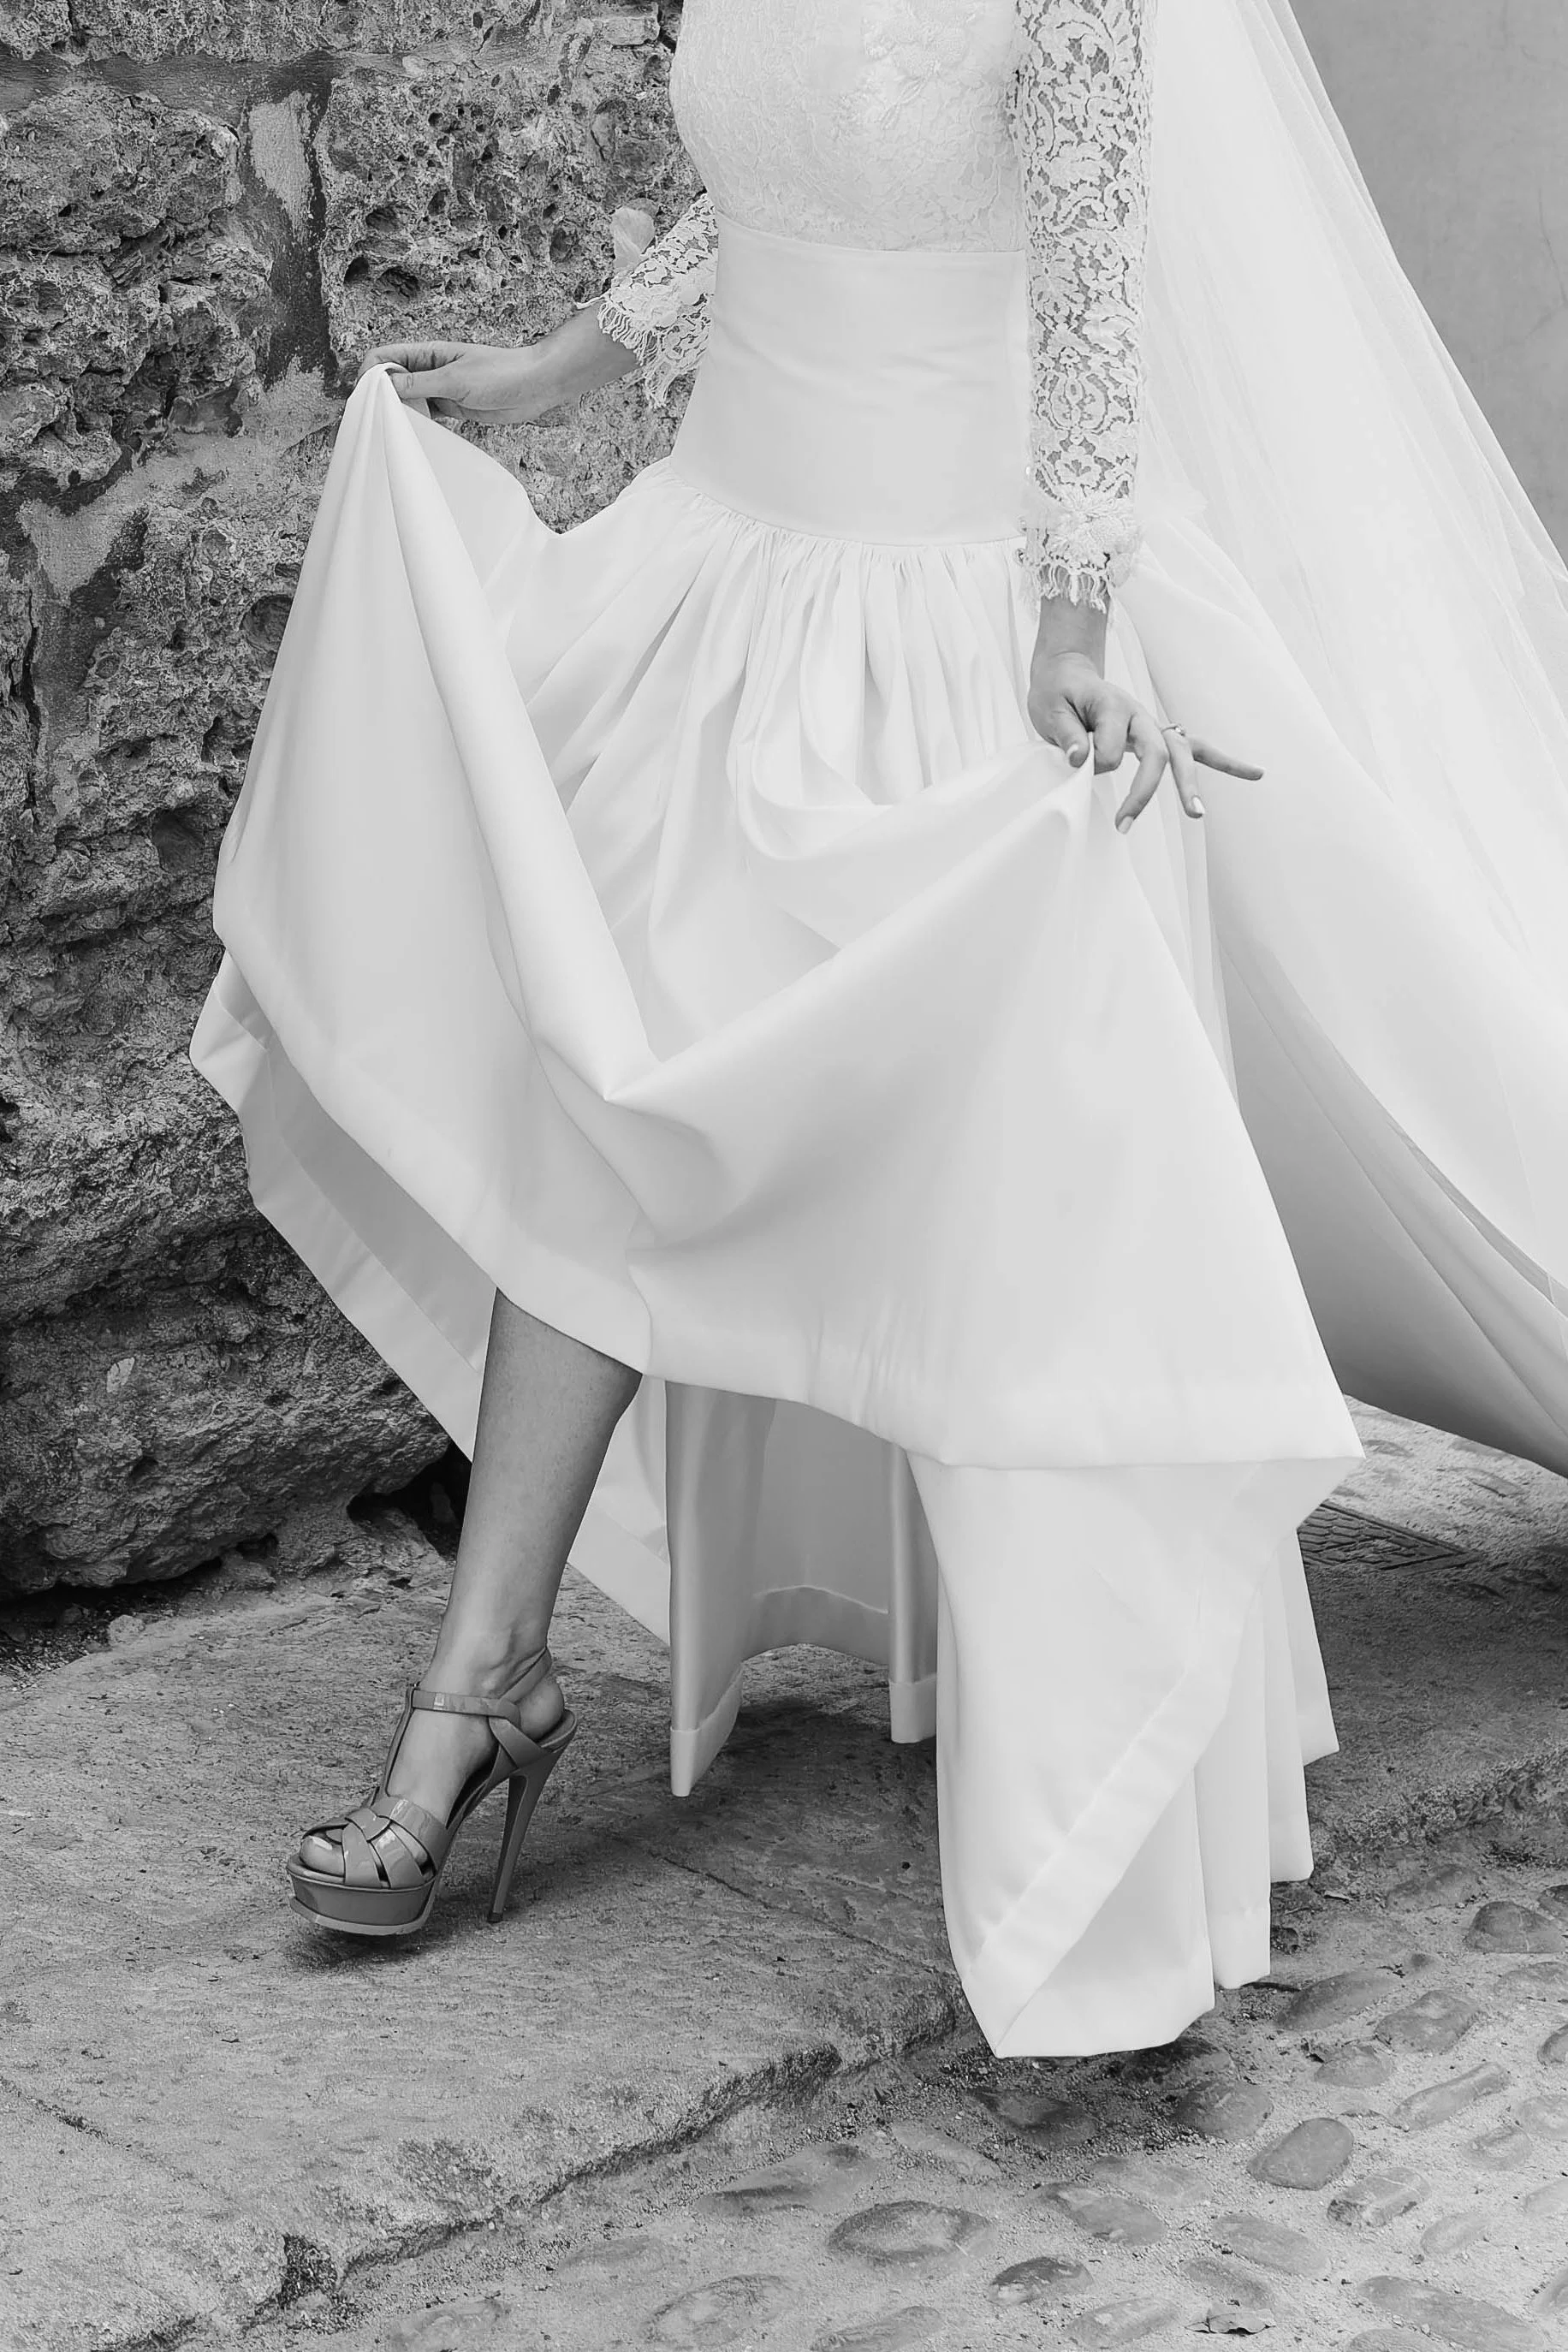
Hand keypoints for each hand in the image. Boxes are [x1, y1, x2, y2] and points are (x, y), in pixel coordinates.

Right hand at [355, 340, 550, 425]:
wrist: (535, 386)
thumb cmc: (501, 372)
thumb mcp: (455, 379)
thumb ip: (419, 383)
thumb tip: (384, 384)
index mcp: (427, 353)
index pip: (384, 356)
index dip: (370, 374)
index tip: (367, 397)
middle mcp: (429, 369)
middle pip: (391, 380)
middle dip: (380, 397)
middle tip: (376, 420)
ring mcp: (439, 389)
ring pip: (407, 399)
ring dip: (398, 413)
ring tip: (394, 431)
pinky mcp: (451, 407)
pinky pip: (425, 415)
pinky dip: (417, 423)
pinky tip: (415, 435)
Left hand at [1029, 648, 1262, 830]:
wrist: (1068, 676)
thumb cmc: (1058, 694)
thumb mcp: (1049, 708)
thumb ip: (1066, 733)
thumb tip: (1080, 760)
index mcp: (1113, 706)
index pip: (1112, 745)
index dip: (1096, 761)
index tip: (1078, 767)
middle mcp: (1140, 715)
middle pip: (1158, 753)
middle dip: (1146, 790)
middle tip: (1126, 823)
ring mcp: (1153, 726)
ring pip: (1182, 754)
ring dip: (1190, 785)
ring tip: (1198, 814)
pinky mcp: (1159, 736)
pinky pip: (1197, 749)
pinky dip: (1225, 762)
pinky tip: (1255, 774)